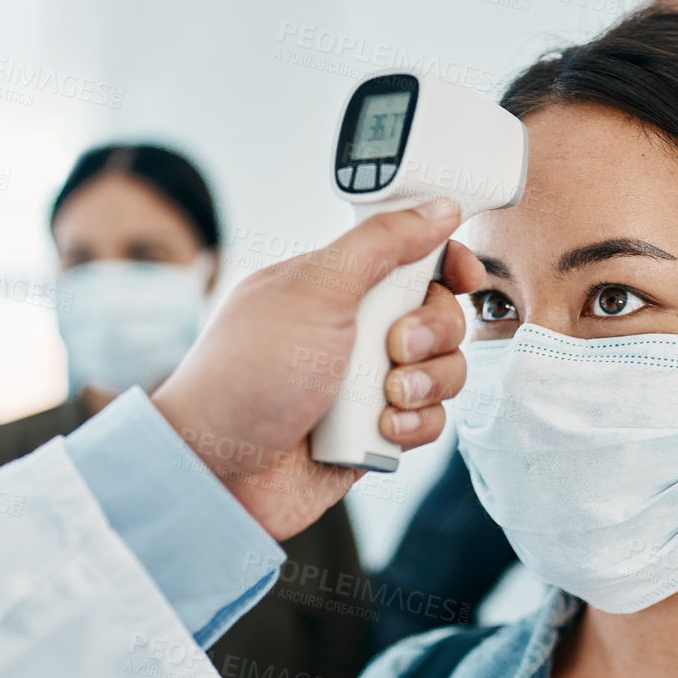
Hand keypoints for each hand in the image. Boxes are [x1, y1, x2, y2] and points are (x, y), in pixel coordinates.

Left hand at [153, 200, 482, 539]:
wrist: (219, 469)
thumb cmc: (247, 374)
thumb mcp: (315, 290)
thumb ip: (380, 243)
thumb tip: (437, 208)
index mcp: (333, 285)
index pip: (408, 257)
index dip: (443, 262)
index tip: (458, 275)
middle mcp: (352, 331)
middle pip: (437, 314)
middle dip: (430, 332)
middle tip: (394, 345)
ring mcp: (363, 384)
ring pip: (441, 370)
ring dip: (424, 382)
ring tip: (385, 397)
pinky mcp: (373, 433)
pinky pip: (427, 420)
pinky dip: (413, 425)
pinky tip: (379, 430)